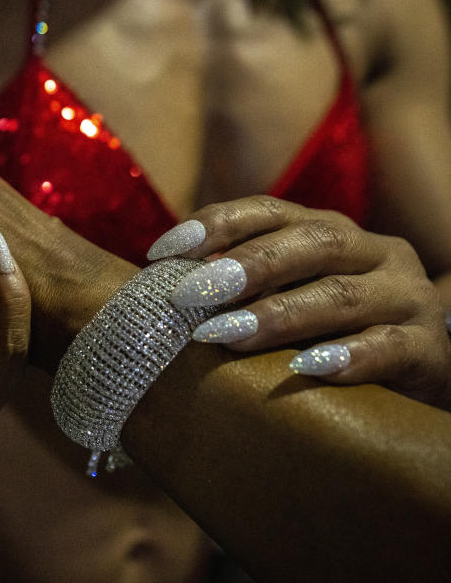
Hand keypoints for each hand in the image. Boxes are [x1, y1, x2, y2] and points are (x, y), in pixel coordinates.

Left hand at [148, 195, 450, 406]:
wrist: (424, 375)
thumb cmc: (336, 334)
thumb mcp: (291, 300)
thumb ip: (245, 288)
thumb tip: (172, 286)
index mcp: (330, 233)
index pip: (270, 211)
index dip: (216, 224)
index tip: (163, 252)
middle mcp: (373, 252)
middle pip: (310, 244)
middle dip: (245, 266)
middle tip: (190, 293)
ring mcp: (406, 297)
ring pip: (342, 295)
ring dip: (278, 314)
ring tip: (226, 334)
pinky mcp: (429, 348)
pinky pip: (388, 348)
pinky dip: (346, 357)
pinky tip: (304, 370)